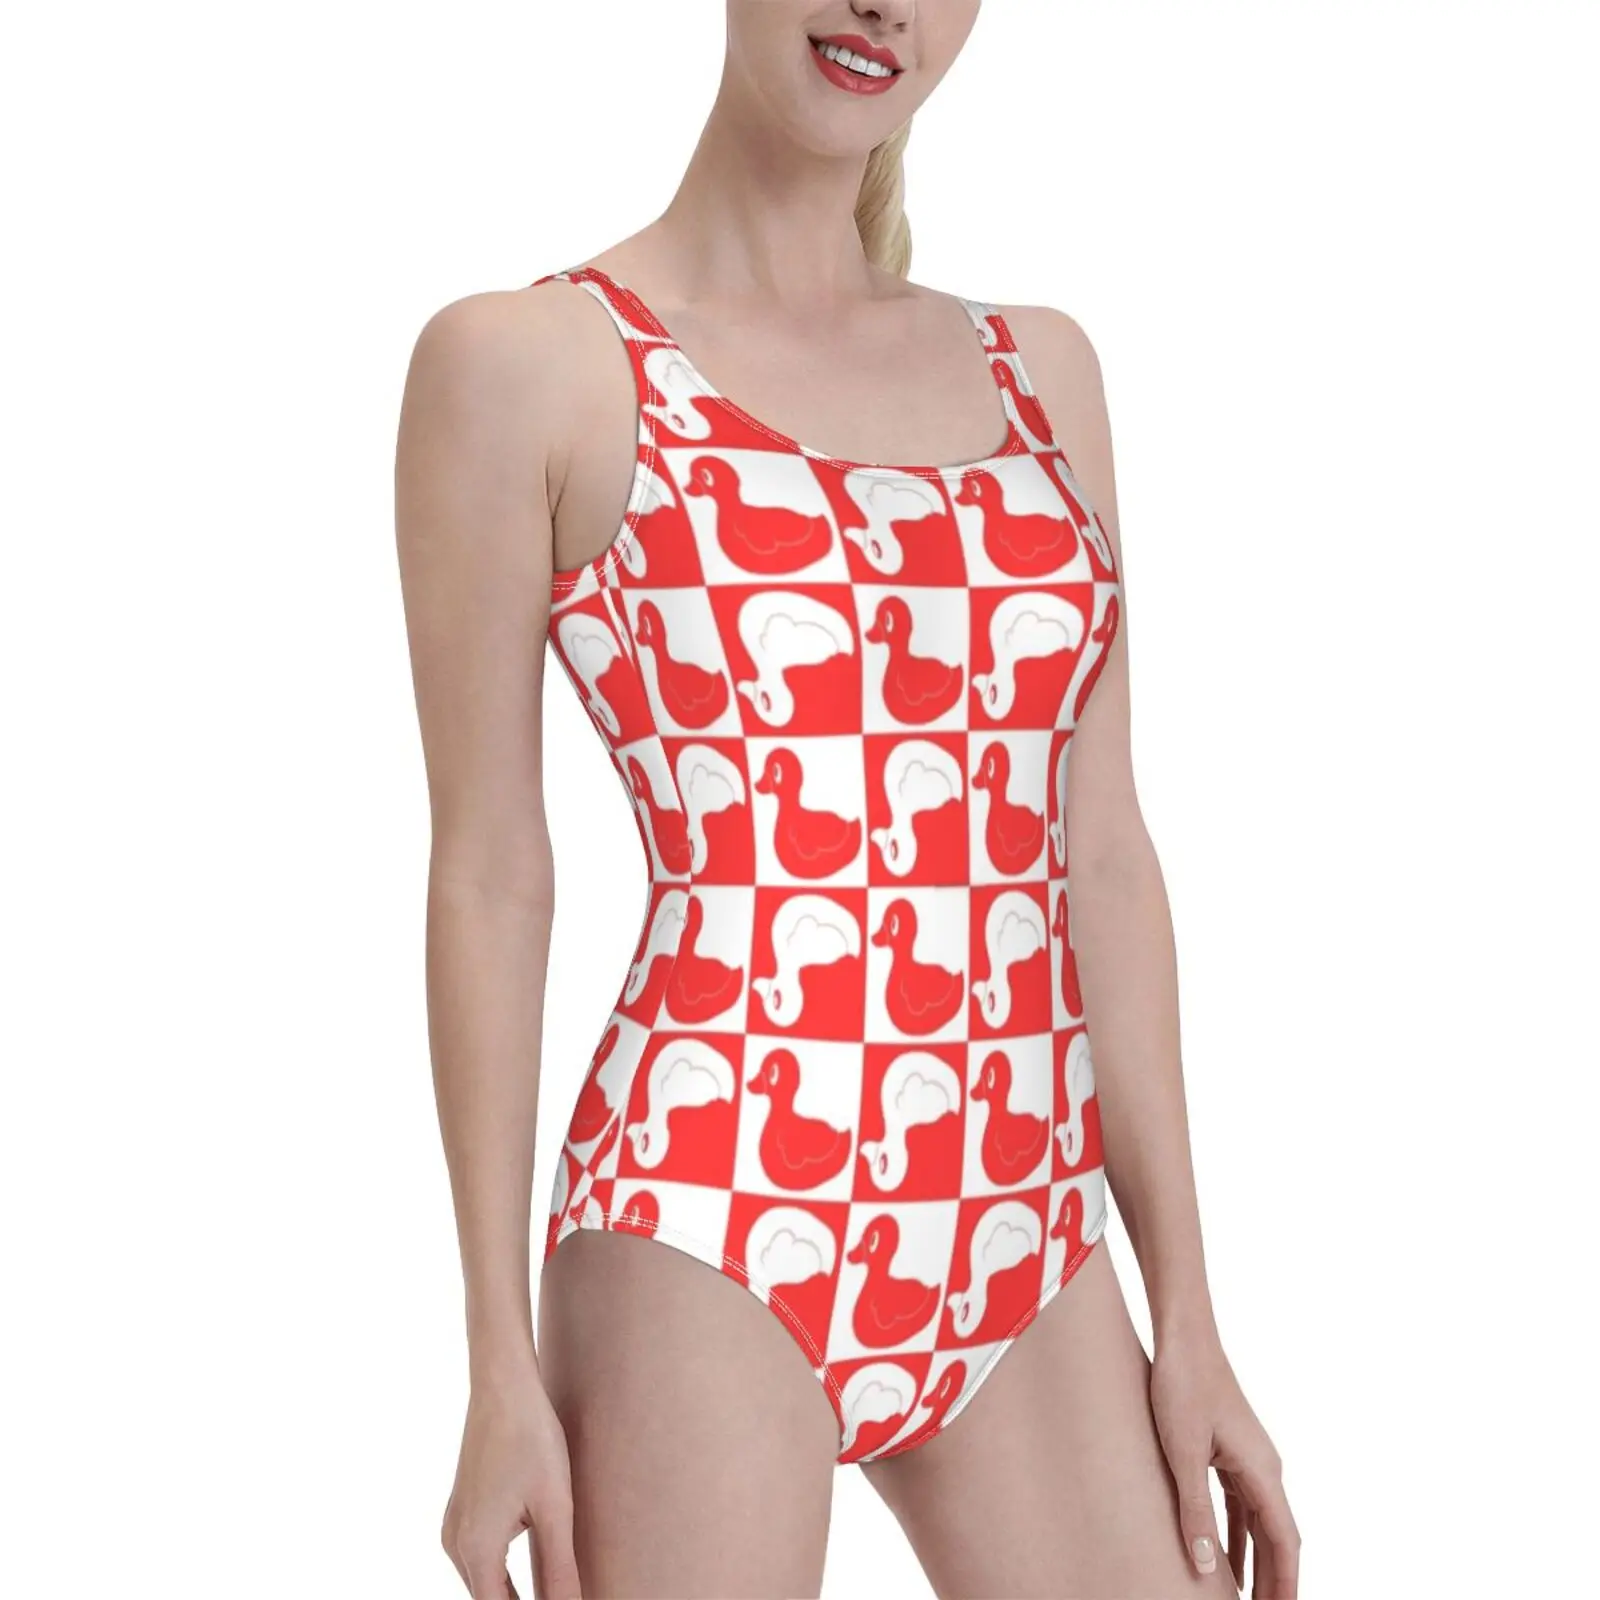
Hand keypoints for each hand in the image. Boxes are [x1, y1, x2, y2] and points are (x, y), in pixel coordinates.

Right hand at [441, 1362, 581, 1598]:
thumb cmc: (532, 1439)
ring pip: (483, 1581)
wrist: (502, 1386)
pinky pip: (480, 1558)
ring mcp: (454, 1526)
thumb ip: (559, 1567)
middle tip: (561, 1595)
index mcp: (476, 1548)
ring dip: (512, 1595)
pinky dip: (503, 1574)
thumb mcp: (554, 1507)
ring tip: (552, 1591)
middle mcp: (456, 1543)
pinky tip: (529, 1576)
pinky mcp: (461, 1510)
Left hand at [1150, 1328, 1298, 1596]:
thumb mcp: (1183, 1452)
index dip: (1286, 1583)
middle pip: (1278, 1538)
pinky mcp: (1229, 1450)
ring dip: (1256, 1562)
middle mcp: (1264, 1467)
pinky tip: (1222, 1559)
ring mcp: (1248, 1458)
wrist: (1183, 1335)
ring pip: (1259, 1524)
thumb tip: (1202, 1566)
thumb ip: (1194, 1510)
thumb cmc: (1183, 1385)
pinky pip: (1240, 1505)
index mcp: (1262, 1470)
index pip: (1285, 1542)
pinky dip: (1237, 1536)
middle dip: (1275, 1580)